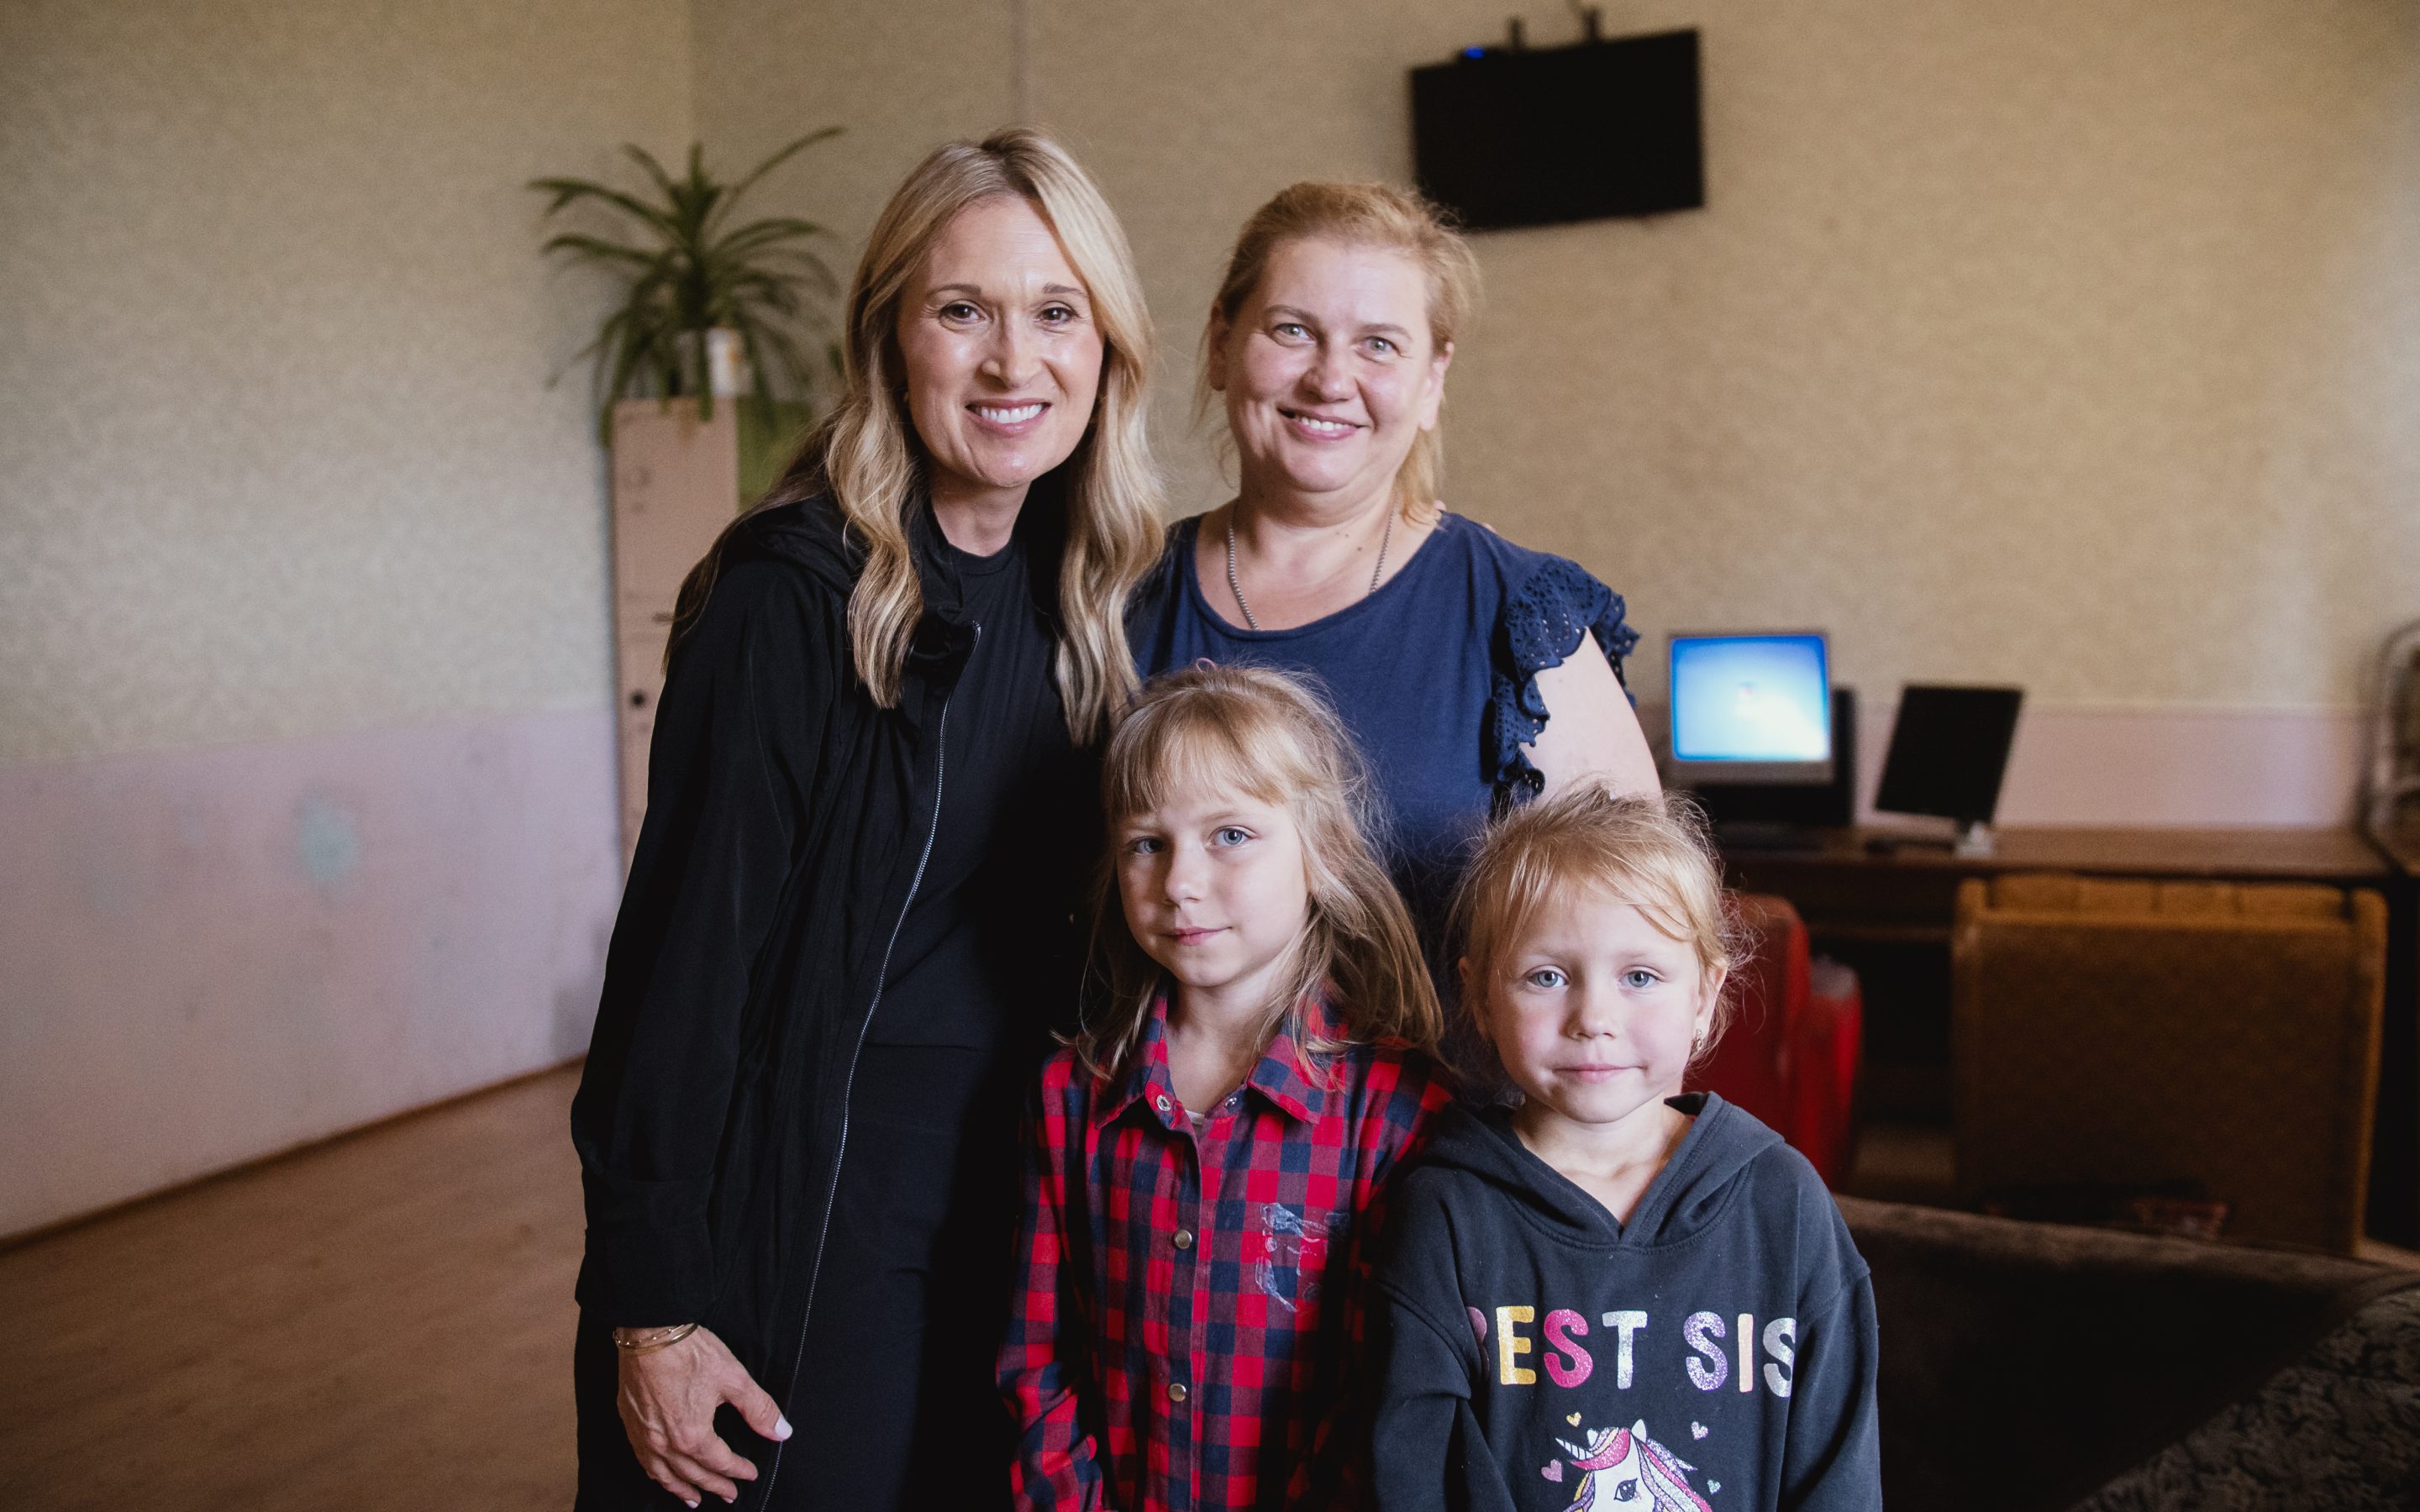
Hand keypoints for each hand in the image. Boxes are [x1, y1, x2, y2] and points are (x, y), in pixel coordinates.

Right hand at [615, 1324, 790, 1506]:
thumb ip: (759, 1410)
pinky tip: (662, 1474)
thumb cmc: (689, 1352)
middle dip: (714, 1486)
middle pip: (693, 1474)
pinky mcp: (630, 1422)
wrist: (649, 1330)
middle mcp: (664, 1443)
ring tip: (694, 1499)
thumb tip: (781, 1431)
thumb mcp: (734, 1379)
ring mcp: (644, 1435)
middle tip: (729, 1495)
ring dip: (681, 1488)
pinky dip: (657, 1473)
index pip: (720, 1462)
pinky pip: (643, 1460)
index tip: (749, 1474)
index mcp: (692, 1435)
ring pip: (664, 1474)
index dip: (738, 1470)